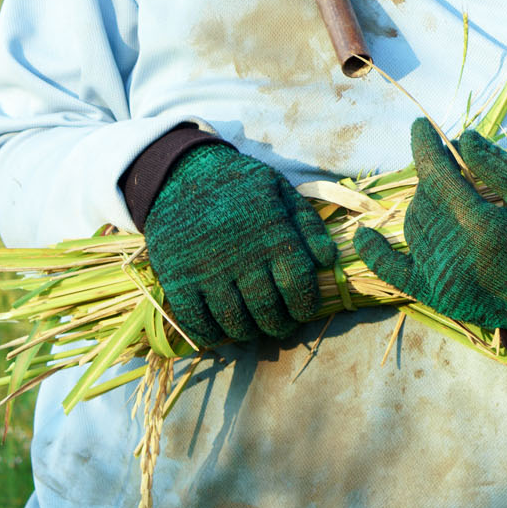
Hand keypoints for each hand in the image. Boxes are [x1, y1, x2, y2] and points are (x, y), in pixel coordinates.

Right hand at [143, 144, 338, 344]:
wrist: (181, 172)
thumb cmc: (238, 183)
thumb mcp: (280, 191)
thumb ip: (307, 225)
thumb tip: (328, 260)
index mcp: (274, 236)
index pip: (299, 286)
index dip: (305, 306)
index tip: (303, 311)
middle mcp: (244, 258)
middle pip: (268, 310)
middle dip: (279, 326)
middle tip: (280, 326)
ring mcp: (208, 271)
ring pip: (234, 321)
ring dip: (247, 333)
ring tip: (253, 330)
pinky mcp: (178, 278)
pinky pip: (195, 320)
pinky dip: (209, 334)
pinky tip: (218, 334)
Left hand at [355, 119, 506, 341]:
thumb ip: (501, 169)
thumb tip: (462, 139)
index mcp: (482, 228)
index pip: (439, 175)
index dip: (426, 146)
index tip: (420, 125)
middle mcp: (454, 255)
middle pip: (425, 198)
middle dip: (436, 176)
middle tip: (455, 167)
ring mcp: (440, 279)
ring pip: (413, 224)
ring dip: (424, 203)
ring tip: (448, 196)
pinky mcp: (435, 296)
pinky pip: (394, 271)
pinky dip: (376, 253)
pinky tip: (364, 235)